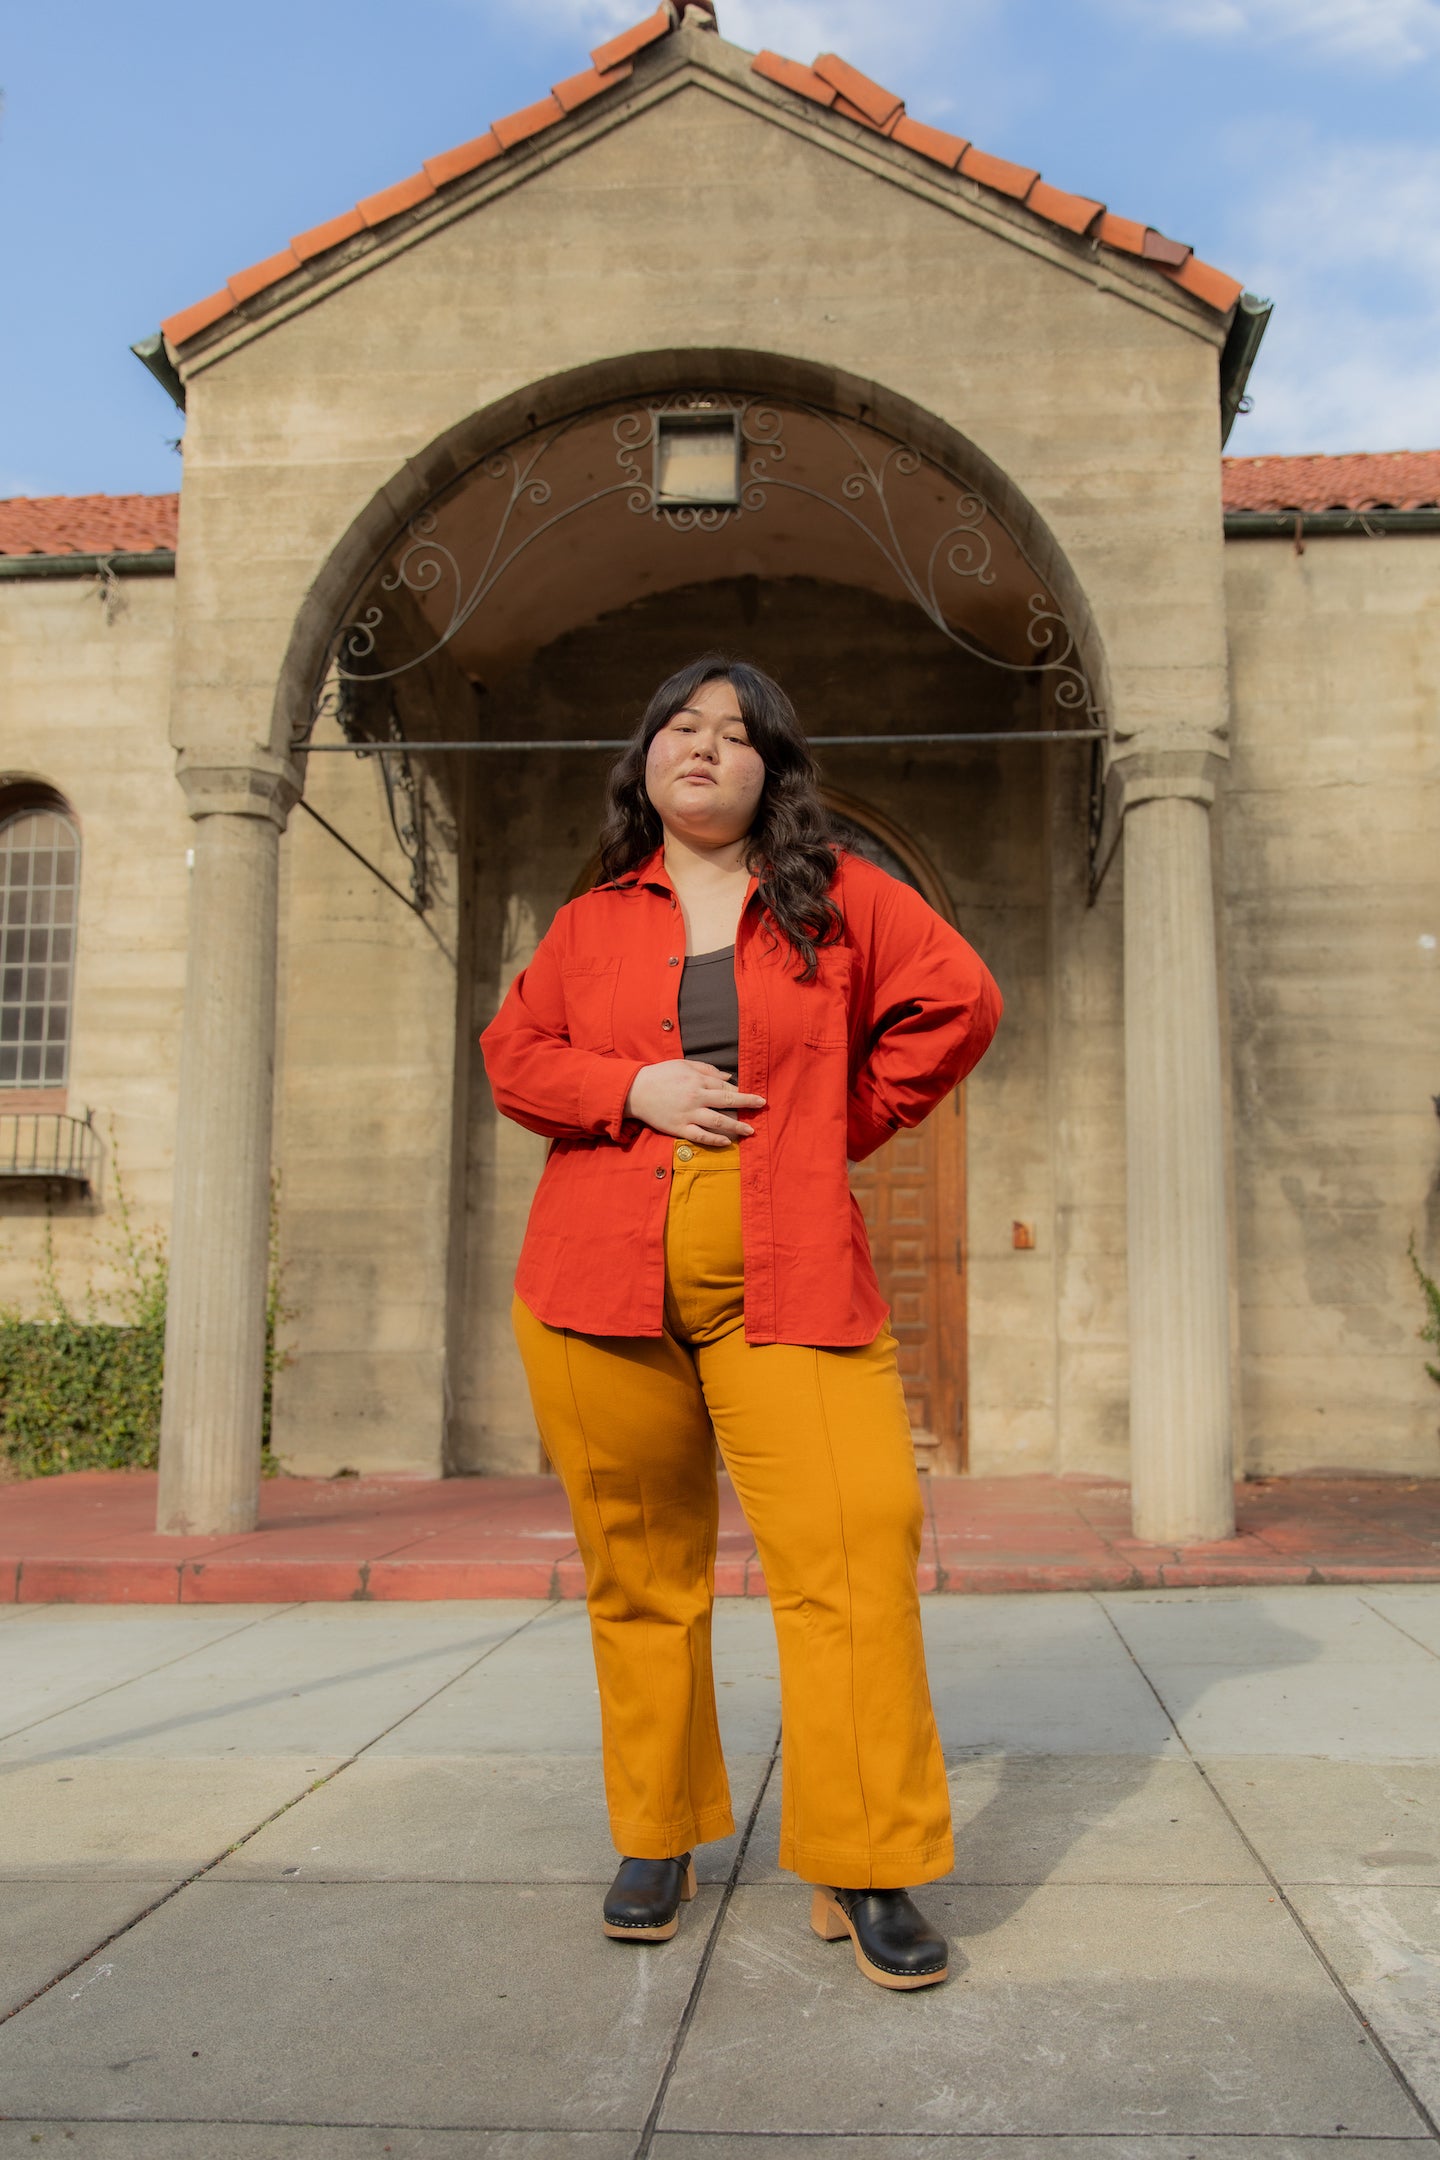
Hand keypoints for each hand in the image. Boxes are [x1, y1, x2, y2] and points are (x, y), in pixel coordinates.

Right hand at [624, 1060, 764, 1147]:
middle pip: (728, 1101)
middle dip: (747, 1103)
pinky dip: (715, 1140)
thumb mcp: (684, 1064)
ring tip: (750, 1131)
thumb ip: (707, 1070)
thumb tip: (729, 1077)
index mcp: (698, 1080)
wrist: (635, 1091)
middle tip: (762, 1105)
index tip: (754, 1096)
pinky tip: (727, 1142)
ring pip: (718, 1121)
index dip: (741, 1091)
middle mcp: (696, 1097)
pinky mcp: (679, 1127)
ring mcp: (688, 1114)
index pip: (725, 1087)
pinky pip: (700, 1136)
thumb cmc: (660, 1075)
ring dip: (736, 1126)